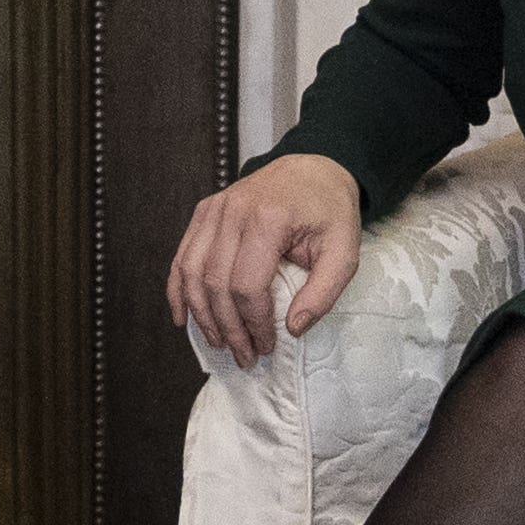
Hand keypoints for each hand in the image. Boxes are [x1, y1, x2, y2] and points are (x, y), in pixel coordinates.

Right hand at [169, 153, 363, 367]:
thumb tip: (293, 329)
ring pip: (193, 273)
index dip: (254, 323)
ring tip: (218, 342)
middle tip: (243, 355)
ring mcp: (214, 209)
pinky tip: (183, 317)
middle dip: (228, 328)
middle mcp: (234, 212)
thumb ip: (323, 293)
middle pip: (216, 284)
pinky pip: (182, 257)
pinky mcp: (204, 211)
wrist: (313, 168)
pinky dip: (179, 291)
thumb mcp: (345, 251)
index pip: (248, 285)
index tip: (266, 346)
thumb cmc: (329, 211)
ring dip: (201, 315)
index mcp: (269, 219)